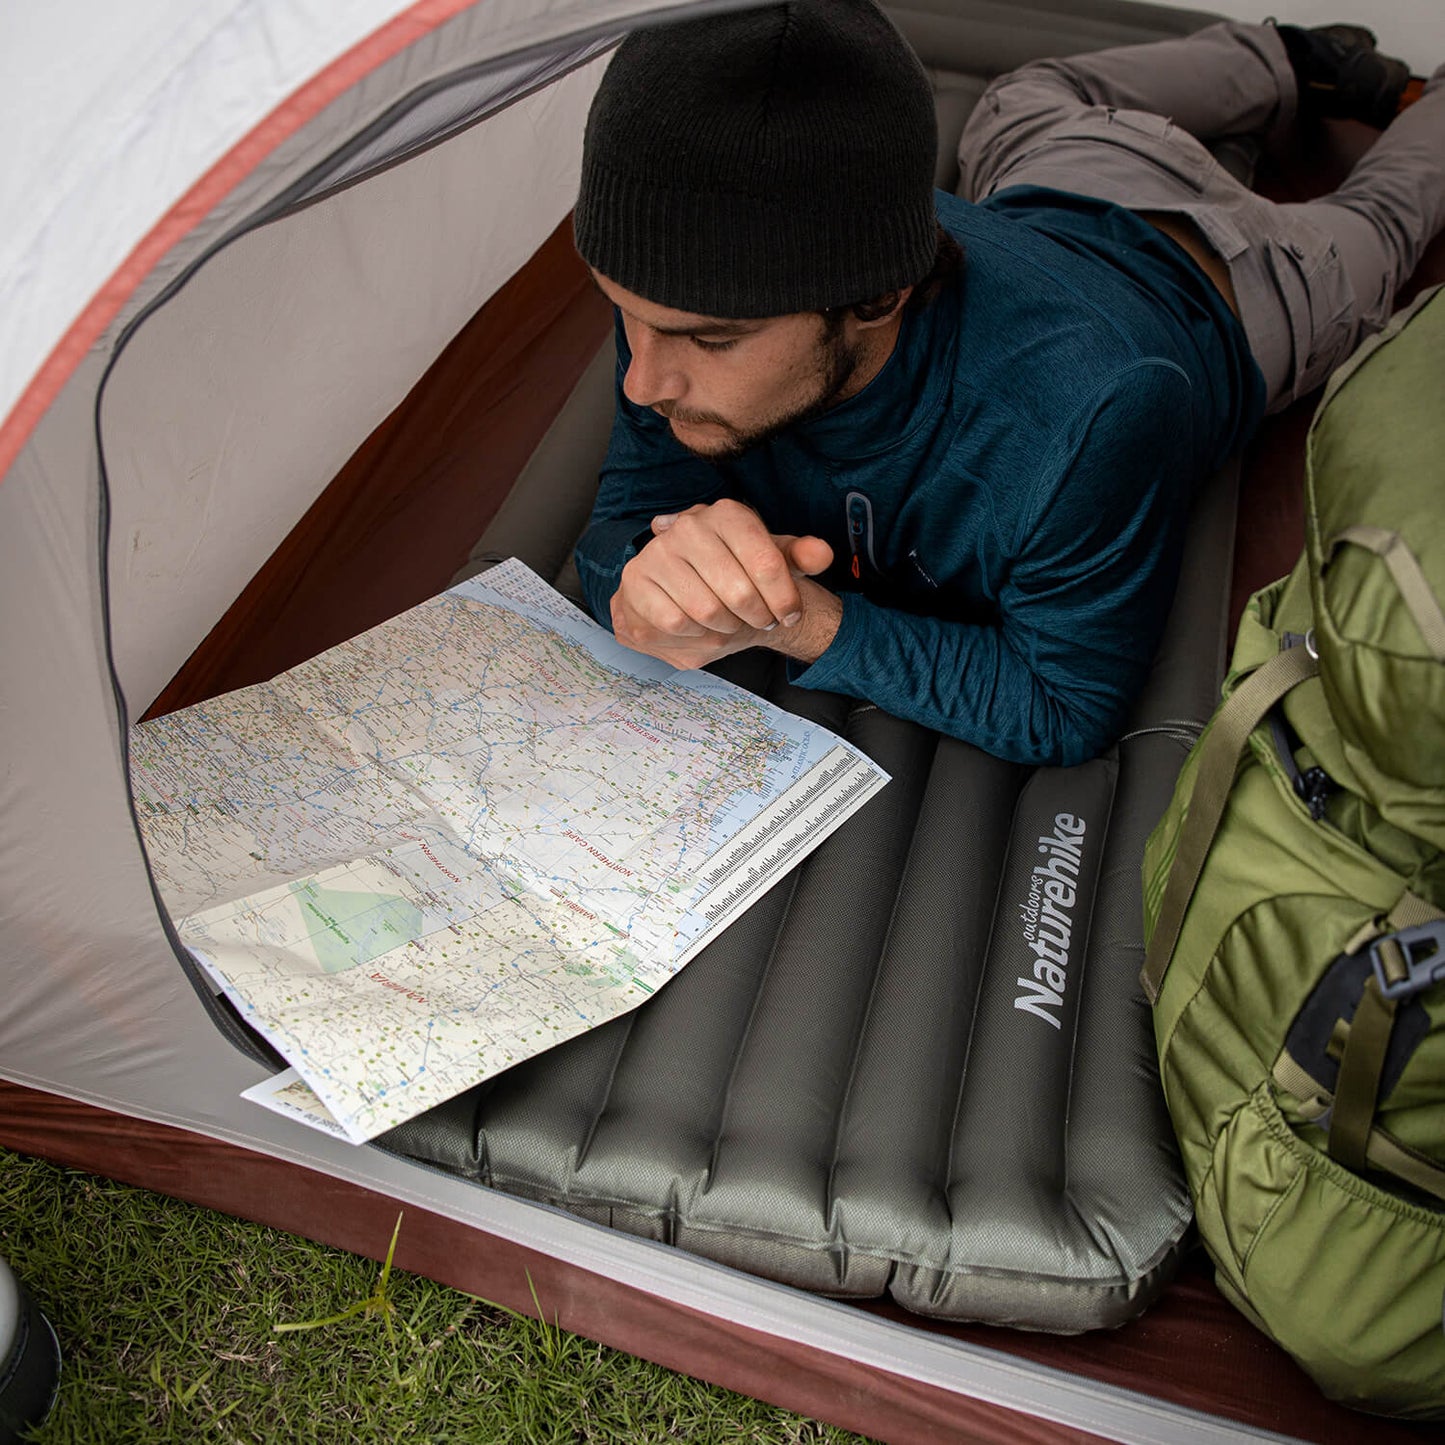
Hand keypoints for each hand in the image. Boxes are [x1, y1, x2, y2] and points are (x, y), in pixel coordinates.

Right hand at [610, 500, 839, 669]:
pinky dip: (693, 634)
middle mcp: (689, 527)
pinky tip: (698, 625)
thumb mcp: (774, 559)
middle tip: (758, 620)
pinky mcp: (636, 582)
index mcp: (728, 515)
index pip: (768, 563)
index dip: (784, 600)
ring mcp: (658, 553)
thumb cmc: (735, 571)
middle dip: (756, 617)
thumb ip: (801, 556)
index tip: (788, 615)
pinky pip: (675, 623)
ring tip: (728, 622)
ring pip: (706, 612)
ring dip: (725, 628)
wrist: (689, 584)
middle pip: (738, 593)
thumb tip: (822, 554)